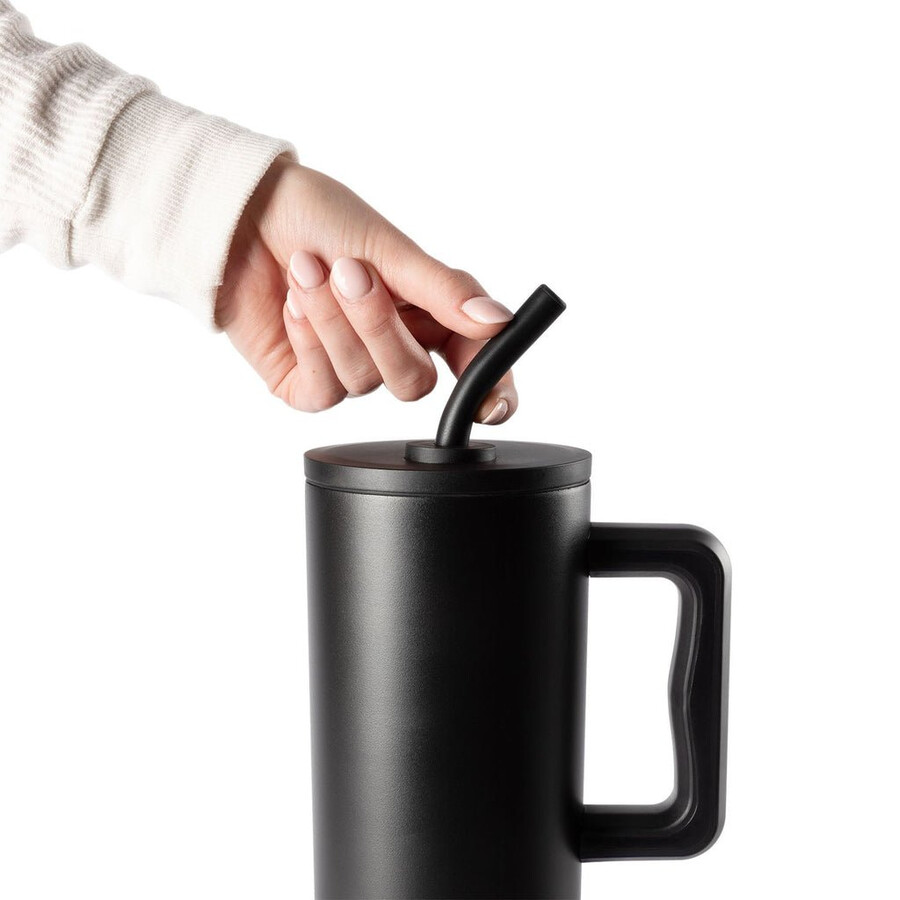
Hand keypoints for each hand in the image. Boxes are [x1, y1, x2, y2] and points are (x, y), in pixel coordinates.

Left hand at [216, 156, 516, 420]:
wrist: (238, 215)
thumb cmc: (315, 217)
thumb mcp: (388, 245)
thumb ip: (443, 289)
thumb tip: (497, 321)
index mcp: (428, 314)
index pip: (474, 366)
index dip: (490, 390)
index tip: (490, 404)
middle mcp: (393, 347)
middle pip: (414, 382)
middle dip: (380, 328)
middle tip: (351, 272)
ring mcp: (349, 370)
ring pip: (365, 382)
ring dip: (334, 322)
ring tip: (308, 270)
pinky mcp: (307, 385)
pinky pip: (324, 390)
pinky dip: (309, 342)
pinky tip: (293, 305)